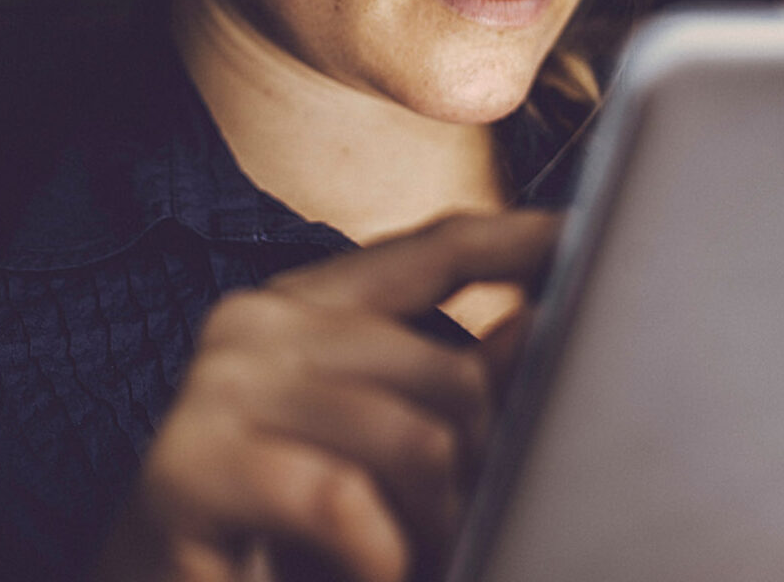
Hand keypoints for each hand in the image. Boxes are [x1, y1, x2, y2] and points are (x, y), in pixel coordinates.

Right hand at [91, 211, 559, 581]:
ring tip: (425, 559)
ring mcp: (219, 388)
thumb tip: (538, 330)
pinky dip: (380, 554)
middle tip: (473, 525)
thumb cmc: (274, 531)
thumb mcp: (376, 452)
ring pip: (414, 437)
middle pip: (452, 366)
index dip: (524, 241)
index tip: (594, 235)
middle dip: (485, 464)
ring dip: (438, 524)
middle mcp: (258, 323)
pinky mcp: (190, 465)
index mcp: (305, 303)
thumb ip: (446, 387)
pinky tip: (375, 571)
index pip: (437, 250)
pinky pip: (342, 499)